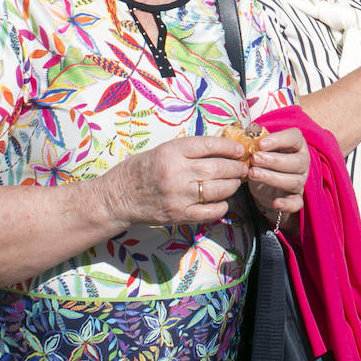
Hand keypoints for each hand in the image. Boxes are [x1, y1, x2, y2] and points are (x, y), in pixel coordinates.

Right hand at [99, 135, 248, 226]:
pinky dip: (222, 205)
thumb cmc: (140, 170)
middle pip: (219, 168)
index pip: (210, 145)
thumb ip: (189, 151)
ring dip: (233, 185)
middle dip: (237, 167)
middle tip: (243, 167)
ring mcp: (179, 196)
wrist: (118, 197)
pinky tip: (223, 200)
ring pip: (219, 189)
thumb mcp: (163, 150)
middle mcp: (177, 173)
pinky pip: (211, 211)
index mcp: (171, 152)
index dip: (229, 147)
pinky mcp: (179, 215)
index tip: (240, 149)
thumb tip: (222, 149)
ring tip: (235, 181)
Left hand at [247, 127, 309, 216]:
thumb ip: (257, 140)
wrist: (266, 185)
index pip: (295, 138)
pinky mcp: (295, 199)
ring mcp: (300, 181)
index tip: (261, 144)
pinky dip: (287, 205)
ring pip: (294, 181)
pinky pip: (296, 203)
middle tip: (254, 159)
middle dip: (274, 161)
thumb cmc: (264, 160)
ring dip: (272, 178)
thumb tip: (247, 133)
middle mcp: (302, 163)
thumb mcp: (261, 148)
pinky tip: (275, 203)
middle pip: (297, 162)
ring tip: (253, 174)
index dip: (279, 140)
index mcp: (297, 145)